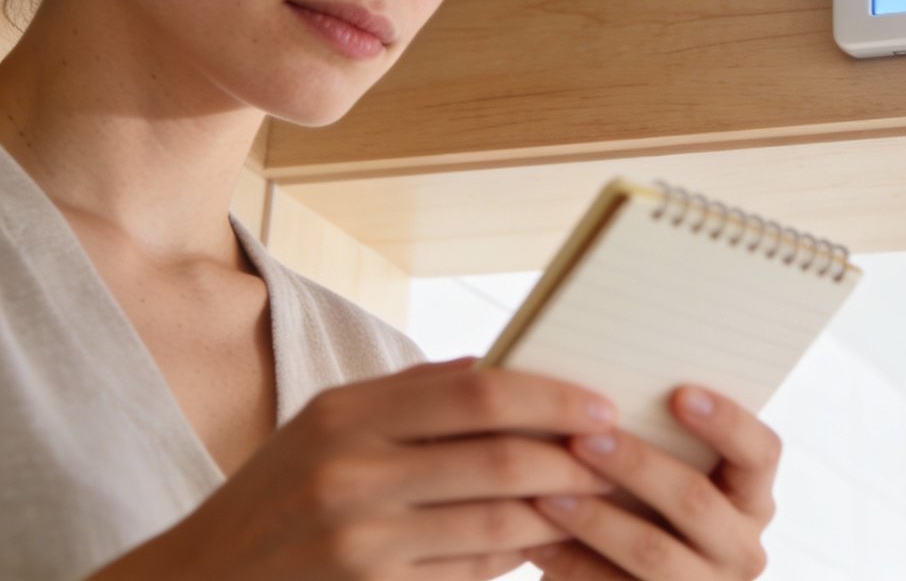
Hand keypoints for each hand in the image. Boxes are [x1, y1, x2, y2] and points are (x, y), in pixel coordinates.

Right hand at [87, 357, 622, 580]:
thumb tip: (495, 362)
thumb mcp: (323, 424)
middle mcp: (352, 476)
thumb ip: (409, 393)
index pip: (479, 392)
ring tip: (596, 501)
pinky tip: (541, 547)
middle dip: (573, 459)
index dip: (552, 398)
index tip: (601, 406)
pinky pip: (470, 577)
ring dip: (558, 514)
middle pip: (500, 460)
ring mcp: (361, 546)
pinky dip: (514, 561)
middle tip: (616, 457)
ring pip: (497, 527)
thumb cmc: (274, 495)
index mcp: (347, 415)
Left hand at [524, 385, 778, 580]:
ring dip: (595, 519)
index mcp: (752, 496)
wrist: (630, 579)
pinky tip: (537, 542)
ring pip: (653, 551)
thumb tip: (602, 388)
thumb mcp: (671, 474)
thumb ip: (659, 437)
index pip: (761, 451)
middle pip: (696, 500)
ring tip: (547, 492)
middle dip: (636, 465)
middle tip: (582, 439)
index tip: (678, 392)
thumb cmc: (644, 506)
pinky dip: (573, 564)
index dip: (727, 421)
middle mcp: (742, 547)